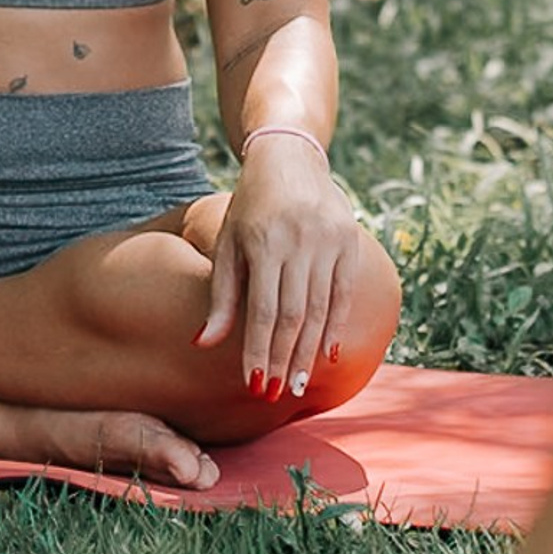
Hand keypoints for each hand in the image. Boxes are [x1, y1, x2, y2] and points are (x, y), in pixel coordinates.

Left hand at [194, 133, 364, 400]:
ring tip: (300, 385)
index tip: (254, 385)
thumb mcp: (228, 243)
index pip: (263, 310)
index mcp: (264, 242)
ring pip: (321, 309)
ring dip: (309, 351)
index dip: (260, 350)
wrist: (290, 159)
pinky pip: (344, 293)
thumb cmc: (250, 207)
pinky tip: (327, 355)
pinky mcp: (349, 242)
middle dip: (285, 359)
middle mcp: (299, 242)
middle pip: (294, 315)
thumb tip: (204, 344)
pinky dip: (336, 326)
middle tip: (278, 395)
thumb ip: (221, 296)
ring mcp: (329, 241)